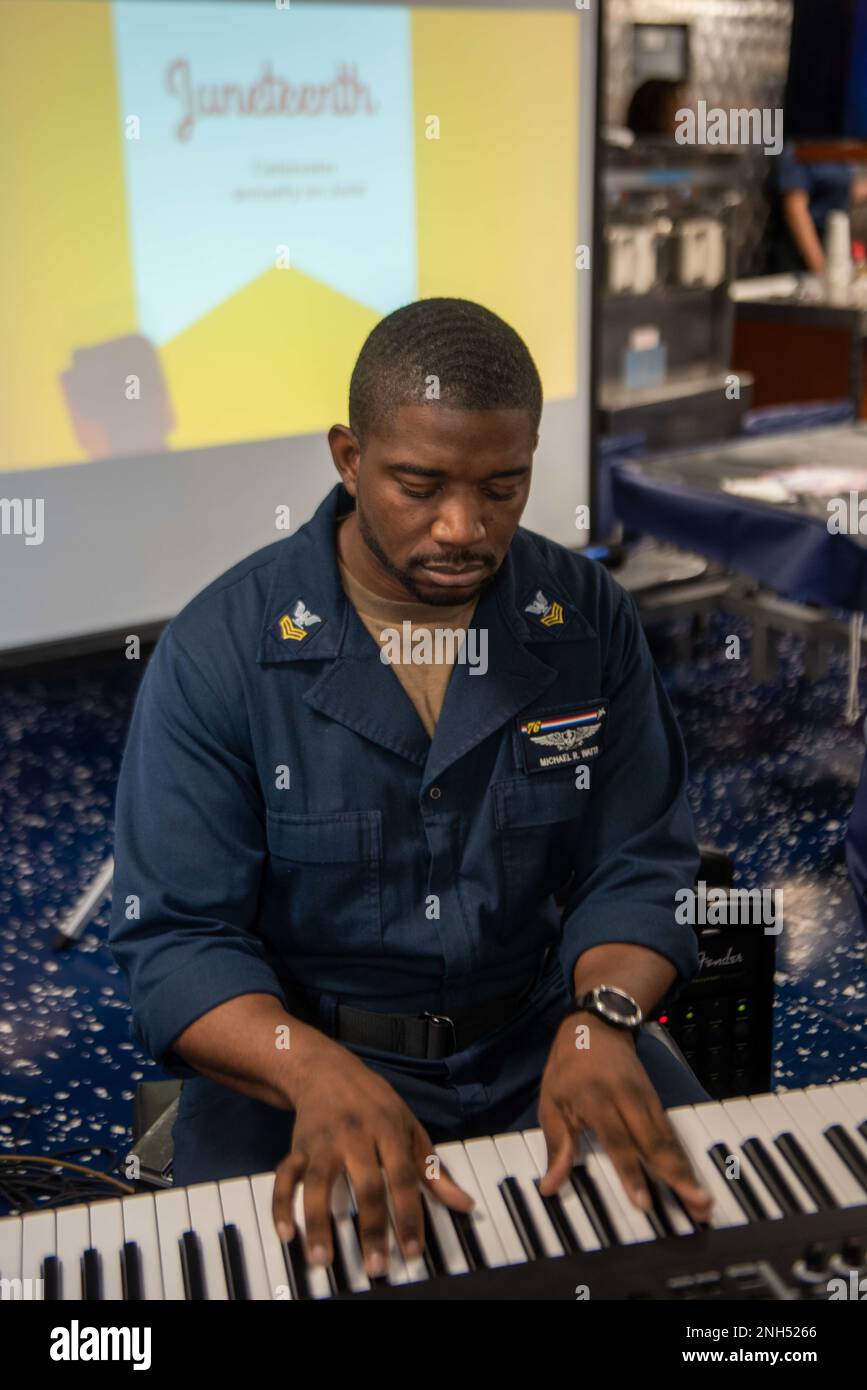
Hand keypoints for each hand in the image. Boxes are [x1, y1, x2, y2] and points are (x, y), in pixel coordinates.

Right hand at [271, 1040, 473, 1274]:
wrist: (325, 1069)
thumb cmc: (374, 1102)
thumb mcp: (410, 1126)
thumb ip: (434, 1168)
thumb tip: (464, 1203)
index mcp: (388, 1130)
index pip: (402, 1177)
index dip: (409, 1215)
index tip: (413, 1251)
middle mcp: (355, 1136)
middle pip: (364, 1184)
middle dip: (370, 1228)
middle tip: (375, 1267)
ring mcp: (322, 1142)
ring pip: (318, 1183)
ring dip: (318, 1222)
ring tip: (322, 1259)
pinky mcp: (297, 1146)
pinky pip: (284, 1177)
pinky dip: (281, 1205)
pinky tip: (286, 1233)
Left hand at [537, 1012, 712, 1223]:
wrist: (595, 1026)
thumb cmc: (568, 1068)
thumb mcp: (550, 1103)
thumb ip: (556, 1146)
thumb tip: (550, 1186)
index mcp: (597, 1099)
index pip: (617, 1141)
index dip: (630, 1173)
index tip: (643, 1203)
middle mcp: (627, 1098)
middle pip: (655, 1142)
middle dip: (677, 1177)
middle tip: (697, 1206)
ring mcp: (646, 1097)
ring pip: (669, 1138)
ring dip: (686, 1170)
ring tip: (703, 1200)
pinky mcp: (656, 1098)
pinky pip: (670, 1130)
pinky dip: (682, 1155)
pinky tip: (692, 1176)